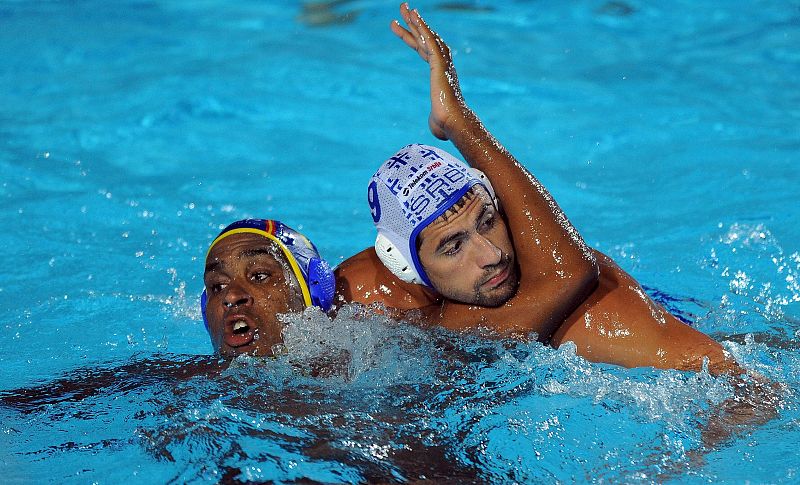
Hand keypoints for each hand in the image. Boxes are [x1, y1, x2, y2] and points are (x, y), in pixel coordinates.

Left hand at [390, 3, 466, 139]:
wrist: (453, 124)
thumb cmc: (446, 126)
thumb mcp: (436, 122)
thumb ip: (434, 120)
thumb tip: (436, 130)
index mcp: (440, 75)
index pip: (424, 52)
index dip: (413, 39)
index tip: (402, 27)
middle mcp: (443, 66)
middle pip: (426, 40)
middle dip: (413, 24)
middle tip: (403, 9)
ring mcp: (442, 64)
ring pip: (428, 38)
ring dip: (416, 22)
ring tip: (405, 8)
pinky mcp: (440, 66)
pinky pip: (430, 43)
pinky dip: (423, 29)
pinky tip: (414, 17)